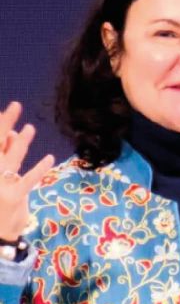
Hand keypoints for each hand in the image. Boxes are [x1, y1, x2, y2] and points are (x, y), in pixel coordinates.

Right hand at [0, 102, 54, 240]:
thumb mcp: (0, 177)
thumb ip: (5, 156)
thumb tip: (14, 132)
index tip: (5, 111)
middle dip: (5, 123)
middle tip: (16, 106)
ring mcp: (1, 185)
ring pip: (12, 158)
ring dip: (23, 142)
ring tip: (31, 128)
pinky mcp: (15, 197)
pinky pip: (29, 179)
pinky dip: (40, 168)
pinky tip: (50, 158)